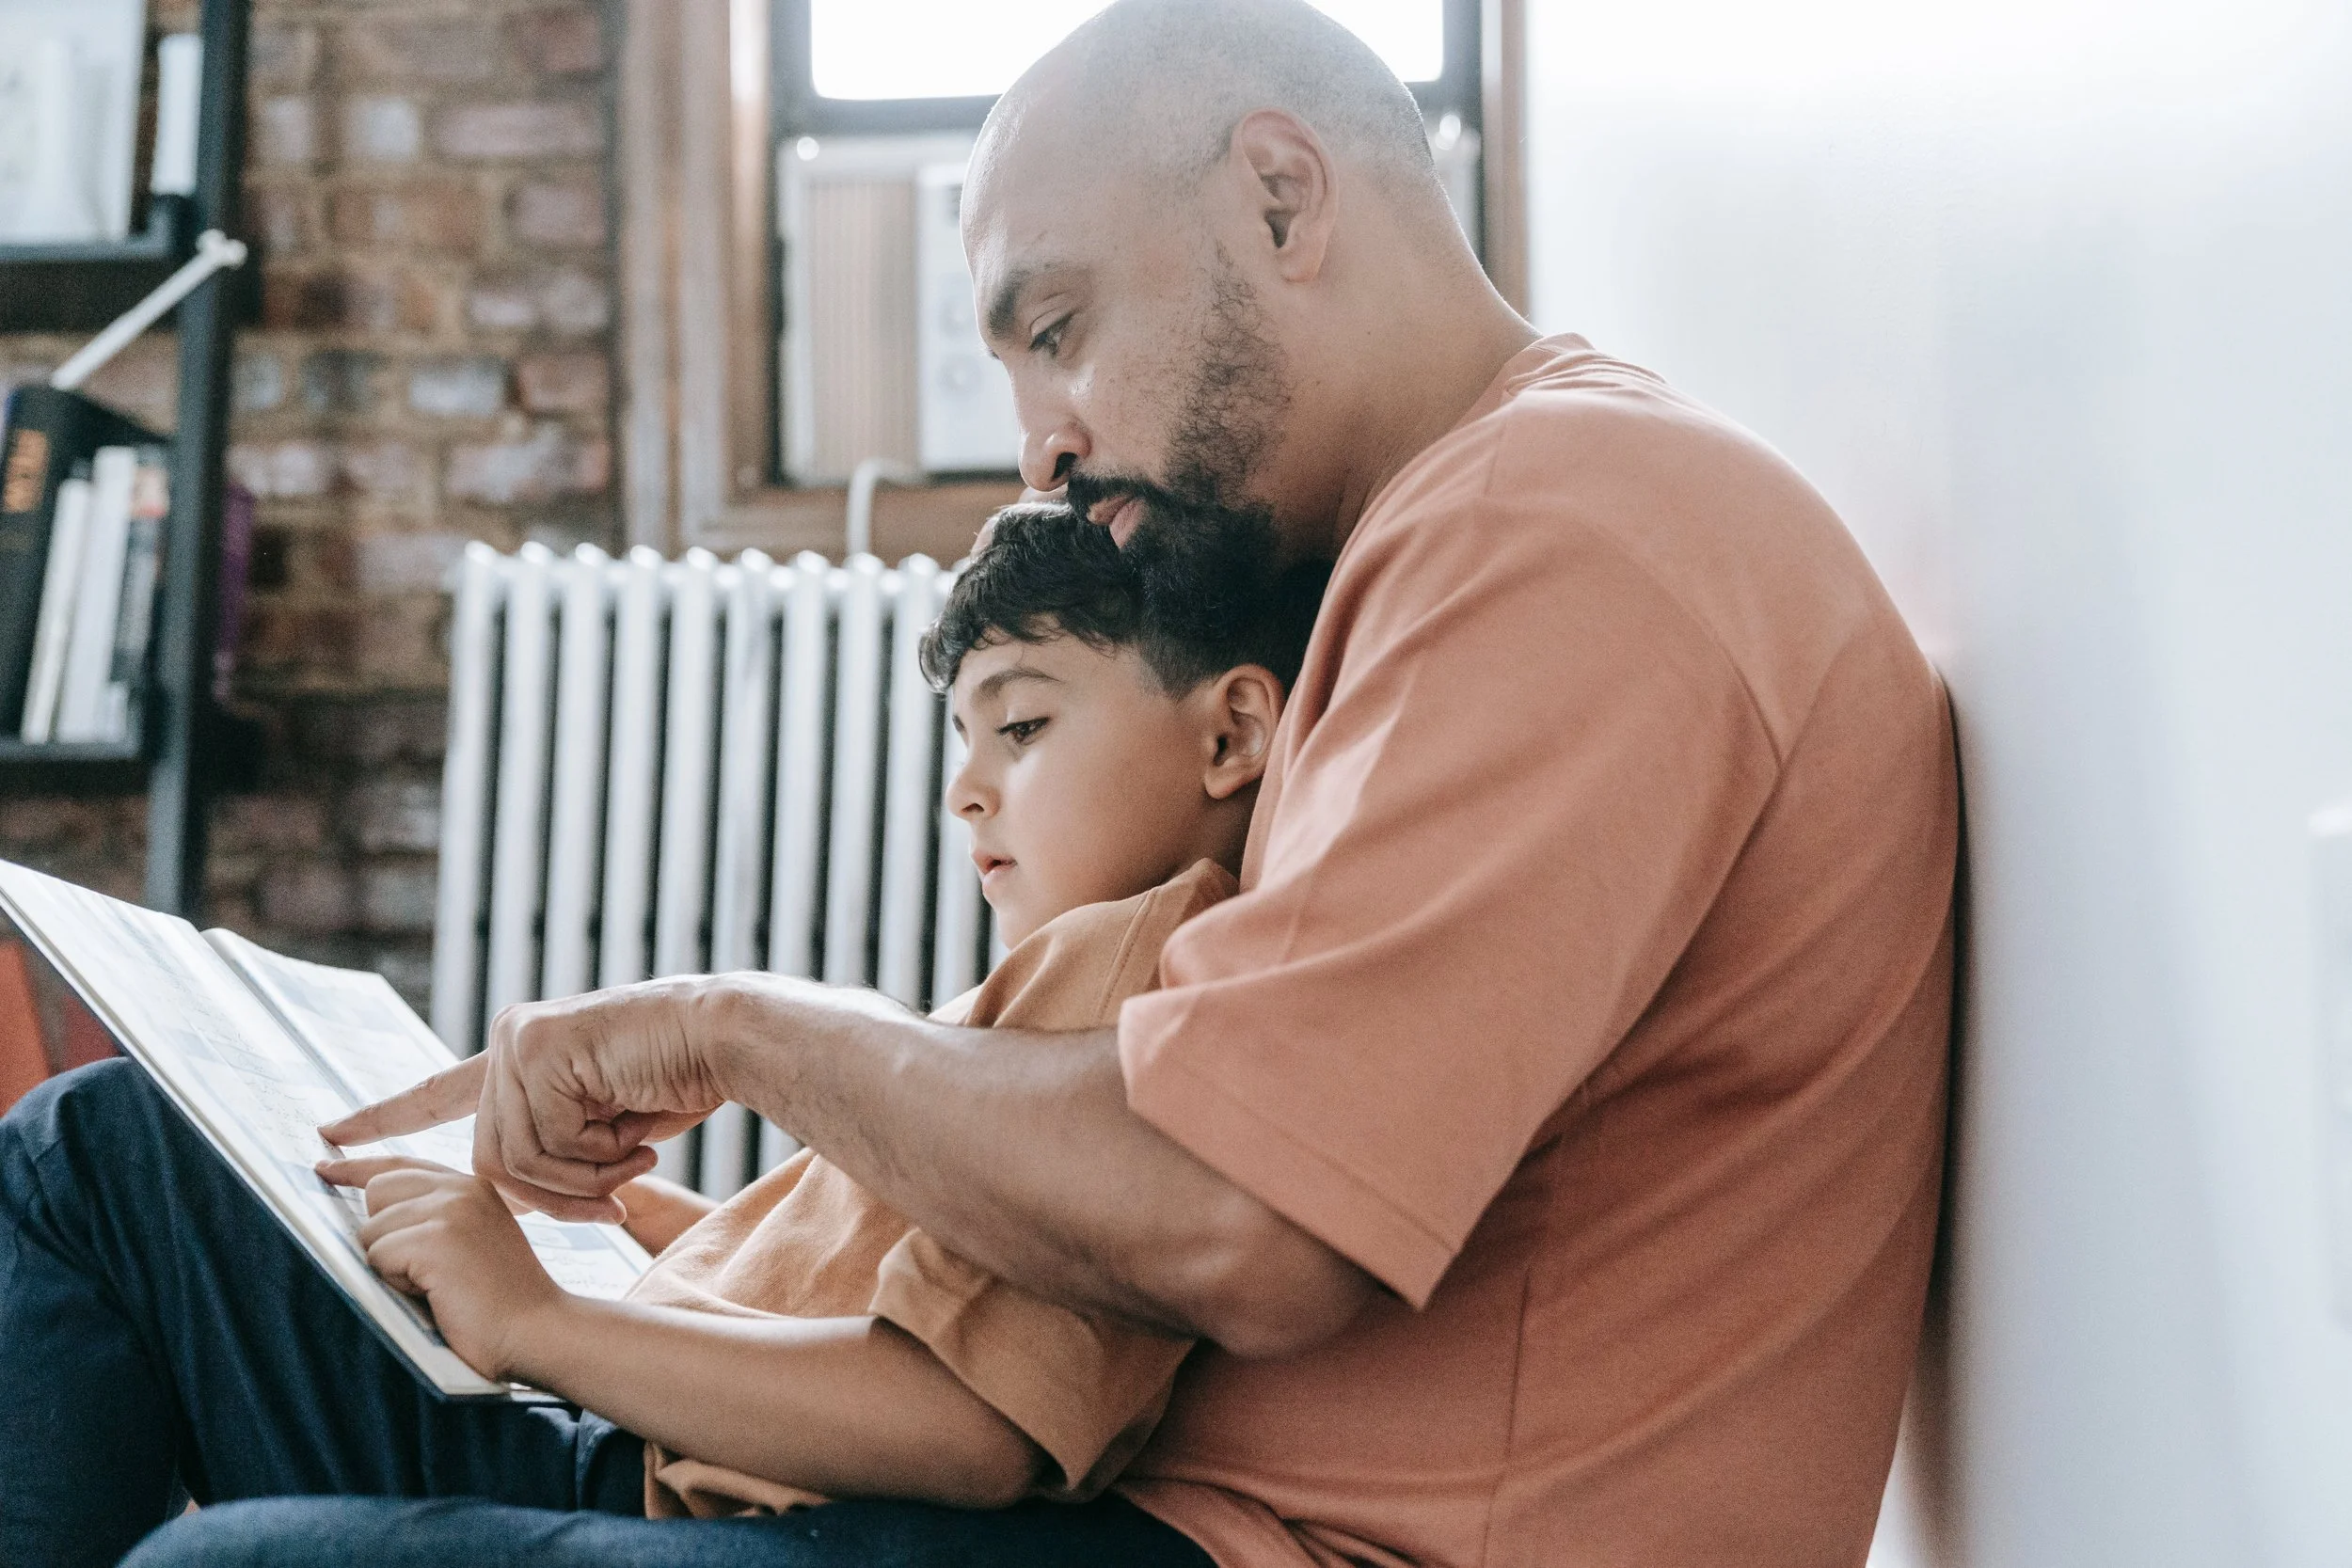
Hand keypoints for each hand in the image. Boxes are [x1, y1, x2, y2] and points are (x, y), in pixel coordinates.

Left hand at [318, 1155, 565, 1382]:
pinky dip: (395, 1283)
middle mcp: (461, 1187)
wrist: (538, 1330)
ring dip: (390, 1266)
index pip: (401, 1164)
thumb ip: (432, 1219)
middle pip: (377, 1190)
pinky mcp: (436, 1239)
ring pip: (372, 1230)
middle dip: (383, 1235)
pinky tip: (435, 1293)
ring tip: (436, 1285)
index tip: (326, 1167)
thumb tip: (367, 1218)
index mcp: (472, 1185)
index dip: (357, 1166)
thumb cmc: (499, 1301)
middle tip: (423, 1269)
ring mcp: (451, 1209)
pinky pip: (377, 1256)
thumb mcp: (470, 1241)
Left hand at [319, 977, 733, 1223]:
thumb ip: (555, 1143)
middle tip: (616, 1196)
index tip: (329, 1135)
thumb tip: (514, 1194)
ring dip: (581, 1178)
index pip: (440, 1091)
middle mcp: (511, 1041)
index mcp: (523, 1053)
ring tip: (634, 1159)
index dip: (385, 1117)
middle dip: (554, 1192)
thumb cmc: (682, 1076)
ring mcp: (519, 1041)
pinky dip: (593, 1160)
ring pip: (513, 1159)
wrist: (722, 1037)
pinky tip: (634, 1139)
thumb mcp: (606, 1123)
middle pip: (491, 1158)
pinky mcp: (537, 1048)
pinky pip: (543, 1145)